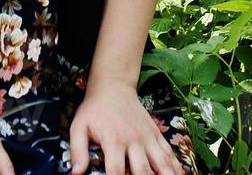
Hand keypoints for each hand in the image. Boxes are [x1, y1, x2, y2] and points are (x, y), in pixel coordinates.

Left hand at [70, 77, 185, 174]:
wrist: (113, 86)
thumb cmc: (95, 109)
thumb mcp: (79, 127)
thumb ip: (77, 150)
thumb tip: (76, 173)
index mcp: (114, 140)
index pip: (116, 171)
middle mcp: (133, 140)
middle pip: (143, 171)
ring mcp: (147, 137)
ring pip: (162, 162)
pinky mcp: (155, 133)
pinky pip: (168, 151)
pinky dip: (175, 165)